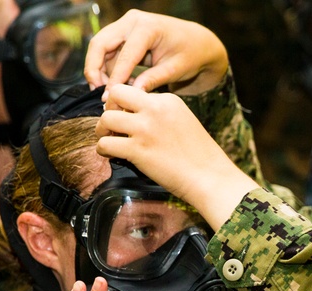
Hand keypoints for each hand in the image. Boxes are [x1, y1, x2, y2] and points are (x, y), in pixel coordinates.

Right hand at [83, 9, 227, 95]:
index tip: (109, 98)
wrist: (197, 43)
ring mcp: (126, 26)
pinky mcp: (124, 34)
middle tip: (98, 93)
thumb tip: (132, 94)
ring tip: (112, 93)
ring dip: (101, 71)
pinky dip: (110, 69)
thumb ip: (153, 80)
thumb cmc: (190, 54)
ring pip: (100, 48)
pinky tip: (122, 85)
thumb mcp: (175, 69)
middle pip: (100, 44)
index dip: (115, 79)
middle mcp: (132, 22)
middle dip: (94, 70)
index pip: (124, 55)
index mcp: (147, 27)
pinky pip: (108, 52)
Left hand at [96, 83, 257, 229]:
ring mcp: (144, 129)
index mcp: (167, 100)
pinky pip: (106, 144)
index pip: (134, 91)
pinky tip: (110, 154)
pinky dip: (103, 150)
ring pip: (106, 119)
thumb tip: (136, 117)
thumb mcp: (183, 120)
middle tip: (112, 124)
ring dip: (102, 130)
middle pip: (116, 94)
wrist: (209, 177)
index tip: (125, 116)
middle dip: (109, 108)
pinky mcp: (137, 150)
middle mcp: (154, 109)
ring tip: (107, 139)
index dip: (125, 104)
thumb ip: (160, 114)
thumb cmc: (200, 155)